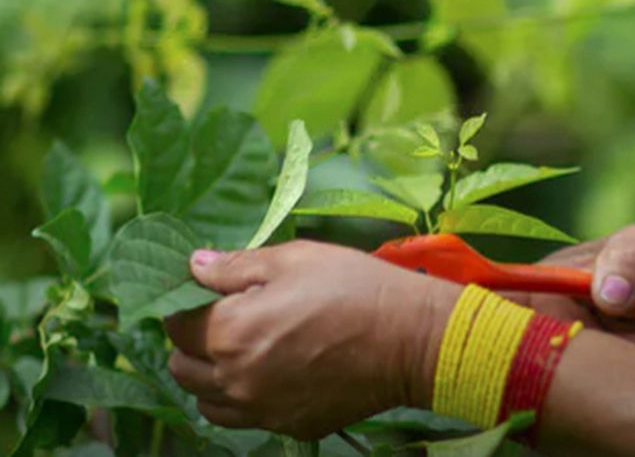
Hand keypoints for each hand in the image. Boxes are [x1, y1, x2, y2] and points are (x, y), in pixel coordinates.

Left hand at [164, 240, 457, 439]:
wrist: (410, 338)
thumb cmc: (353, 287)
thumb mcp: (295, 258)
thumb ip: (236, 265)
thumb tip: (193, 266)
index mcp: (229, 332)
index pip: (175, 325)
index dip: (188, 306)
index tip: (211, 296)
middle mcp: (234, 379)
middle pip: (181, 368)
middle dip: (193, 344)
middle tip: (227, 322)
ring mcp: (260, 409)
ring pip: (205, 401)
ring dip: (212, 377)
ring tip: (245, 353)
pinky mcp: (288, 426)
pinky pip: (244, 418)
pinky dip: (245, 399)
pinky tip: (272, 376)